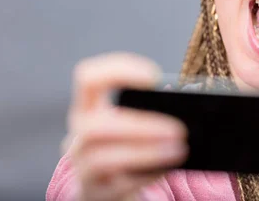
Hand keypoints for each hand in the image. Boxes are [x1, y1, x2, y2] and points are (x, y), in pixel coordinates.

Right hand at [65, 53, 187, 200]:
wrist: (106, 188)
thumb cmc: (125, 145)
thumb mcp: (129, 122)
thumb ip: (147, 107)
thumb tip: (179, 96)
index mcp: (88, 107)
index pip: (88, 78)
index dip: (118, 70)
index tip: (153, 78)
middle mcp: (78, 134)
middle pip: (94, 125)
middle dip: (140, 125)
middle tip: (178, 129)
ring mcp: (82, 166)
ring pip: (103, 157)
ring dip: (146, 152)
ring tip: (178, 149)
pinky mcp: (96, 191)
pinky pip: (119, 183)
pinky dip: (147, 174)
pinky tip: (168, 166)